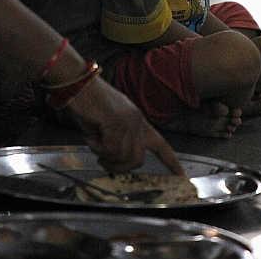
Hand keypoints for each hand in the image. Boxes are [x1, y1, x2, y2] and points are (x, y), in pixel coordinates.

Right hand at [67, 76, 183, 175]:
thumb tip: (116, 161)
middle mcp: (137, 121)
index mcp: (138, 120)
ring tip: (95, 141)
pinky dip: (97, 147)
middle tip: (103, 160)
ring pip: (124, 157)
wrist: (79, 83)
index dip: (170, 162)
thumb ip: (117, 141)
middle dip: (119, 166)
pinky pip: (110, 150)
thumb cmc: (88, 103)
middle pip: (138, 159)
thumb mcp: (107, 126)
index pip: (160, 144)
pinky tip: (91, 135)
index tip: (181, 176)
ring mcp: (129, 121)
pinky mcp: (117, 122)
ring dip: (105, 155)